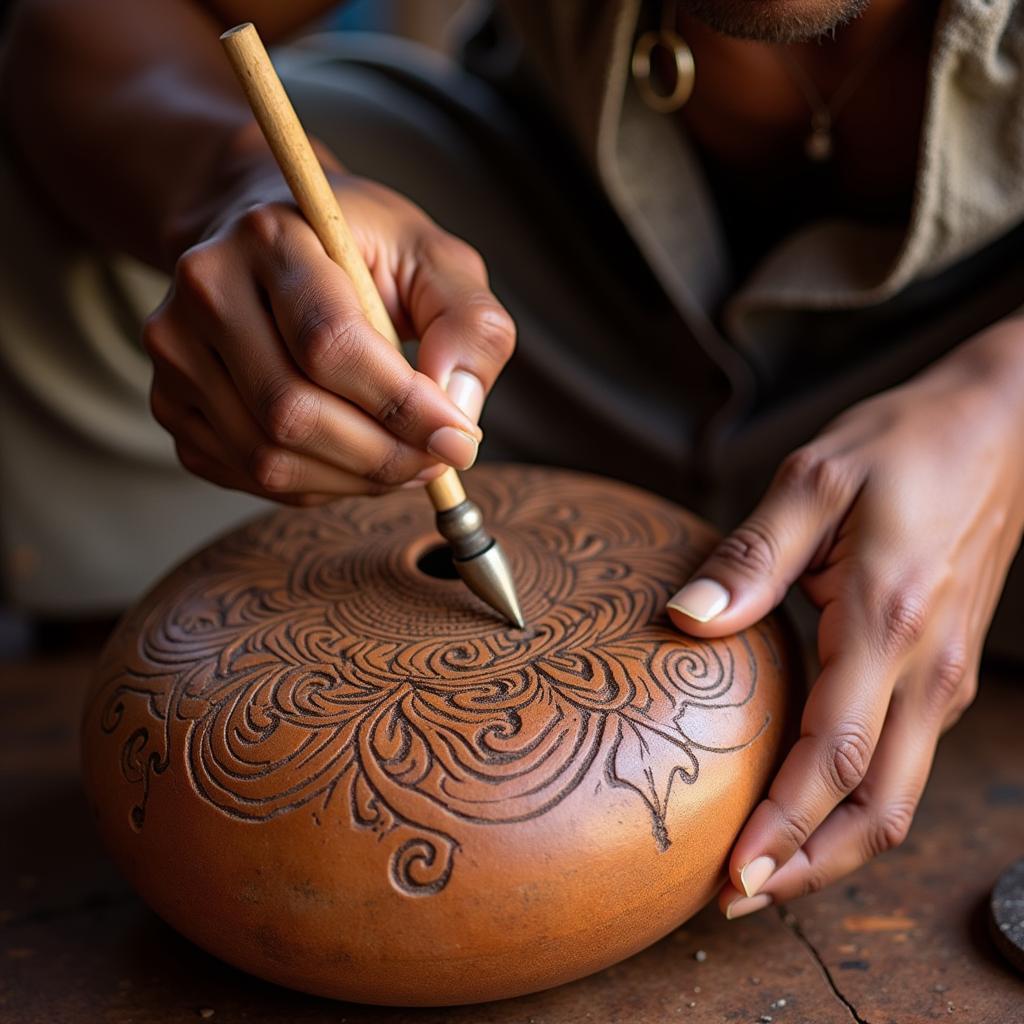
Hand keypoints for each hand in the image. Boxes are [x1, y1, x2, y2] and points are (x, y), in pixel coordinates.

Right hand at [144, 168, 514, 503]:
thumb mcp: (436, 259)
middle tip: (438, 458)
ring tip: (404, 458)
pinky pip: (247, 477)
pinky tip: (352, 458)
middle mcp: (205, 290)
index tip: (459, 437)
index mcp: (270, 237)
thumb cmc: (362, 249)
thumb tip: (456, 417)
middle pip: (291, 413)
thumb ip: (469, 326)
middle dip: (383, 456)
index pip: (329, 344)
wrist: (268, 240)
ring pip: (267, 458)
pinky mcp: (171, 404)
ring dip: (353, 480)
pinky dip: (316, 487)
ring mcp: (175, 352)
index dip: (401, 406)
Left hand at [666, 323, 1023, 916]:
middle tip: (737, 896)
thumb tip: (690, 619)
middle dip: (809, 862)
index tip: (735, 873)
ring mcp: (946, 673)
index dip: (785, 823)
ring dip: (834, 843)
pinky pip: (904, 760)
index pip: (838, 753)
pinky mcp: (946, 668)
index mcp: (889, 618)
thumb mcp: (816, 479)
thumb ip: (751, 556)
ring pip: (898, 794)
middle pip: (878, 805)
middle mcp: (929, 666)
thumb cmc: (904, 445)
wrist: (999, 425)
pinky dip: (856, 802)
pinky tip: (809, 802)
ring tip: (765, 867)